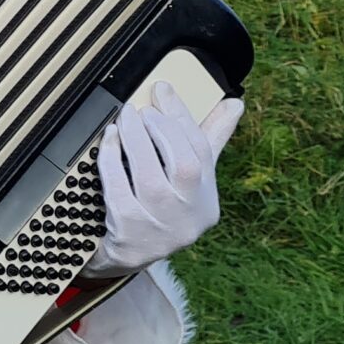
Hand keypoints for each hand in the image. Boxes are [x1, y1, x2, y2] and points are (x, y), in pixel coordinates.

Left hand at [88, 81, 246, 275]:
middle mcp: (189, 216)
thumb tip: (235, 104)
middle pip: (184, 166)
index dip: (182, 117)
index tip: (163, 89)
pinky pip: (119, 188)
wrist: (127, 254)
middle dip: (162, 131)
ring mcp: (160, 227)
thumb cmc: (162, 207)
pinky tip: (108, 140)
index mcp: (207, 200)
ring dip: (135, 140)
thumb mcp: (188, 181)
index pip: (202, 152)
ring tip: (124, 118)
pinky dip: (112, 159)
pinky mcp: (129, 231)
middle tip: (142, 110)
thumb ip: (208, 141)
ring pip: (150, 177)